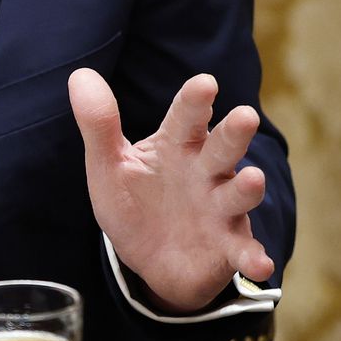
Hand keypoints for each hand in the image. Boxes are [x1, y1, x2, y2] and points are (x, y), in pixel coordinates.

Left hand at [68, 69, 272, 313]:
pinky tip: (259, 265)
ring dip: (247, 188)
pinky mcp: (228, 247)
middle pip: (221, 148)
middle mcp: (205, 172)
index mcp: (177, 146)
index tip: (204, 82)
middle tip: (245, 116)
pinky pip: (243, 250)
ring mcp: (220, 210)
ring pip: (237, 194)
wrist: (149, 261)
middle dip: (234, 133)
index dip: (194, 101)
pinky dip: (252, 257)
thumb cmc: (134, 202)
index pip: (186, 118)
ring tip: (252, 178)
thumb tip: (80, 74)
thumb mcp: (108, 165)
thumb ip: (99, 124)